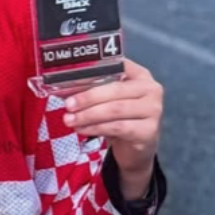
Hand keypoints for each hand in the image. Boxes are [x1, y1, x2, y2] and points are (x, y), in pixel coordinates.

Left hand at [62, 60, 163, 196]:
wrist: (136, 149)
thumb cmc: (120, 118)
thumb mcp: (107, 101)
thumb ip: (90, 91)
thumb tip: (60, 89)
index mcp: (140, 74)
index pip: (117, 65)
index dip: (93, 70)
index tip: (70, 77)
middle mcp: (151, 89)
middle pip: (115, 89)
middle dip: (88, 97)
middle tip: (68, 104)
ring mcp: (153, 110)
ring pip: (115, 109)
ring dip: (88, 115)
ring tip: (69, 119)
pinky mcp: (149, 131)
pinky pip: (118, 127)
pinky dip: (96, 128)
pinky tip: (82, 129)